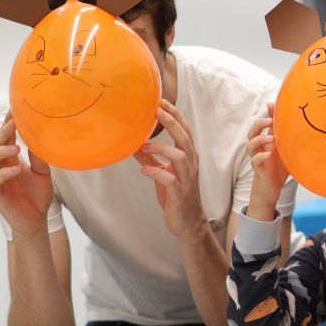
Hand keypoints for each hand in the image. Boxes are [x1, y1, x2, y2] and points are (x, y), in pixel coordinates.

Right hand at [0, 113, 53, 238]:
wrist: (37, 220)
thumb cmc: (38, 195)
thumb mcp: (43, 172)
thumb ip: (39, 157)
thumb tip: (40, 138)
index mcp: (11, 160)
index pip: (6, 139)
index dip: (8, 125)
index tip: (13, 109)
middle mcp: (1, 168)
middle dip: (2, 133)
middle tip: (14, 122)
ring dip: (0, 152)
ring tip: (16, 147)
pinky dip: (4, 174)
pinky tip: (17, 168)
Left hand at [134, 100, 205, 240]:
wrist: (188, 222)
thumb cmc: (176, 196)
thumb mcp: (163, 173)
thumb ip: (151, 158)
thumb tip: (134, 144)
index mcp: (189, 158)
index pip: (185, 132)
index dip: (175, 116)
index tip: (162, 103)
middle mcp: (191, 165)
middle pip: (185, 138)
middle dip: (171, 123)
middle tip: (157, 111)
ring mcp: (186, 178)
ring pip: (180, 156)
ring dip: (161, 148)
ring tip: (144, 145)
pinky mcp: (179, 192)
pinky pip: (169, 178)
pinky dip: (156, 172)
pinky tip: (144, 169)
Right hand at [245, 102, 286, 210]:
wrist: (272, 189)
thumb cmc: (279, 168)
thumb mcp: (287, 151)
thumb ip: (291, 139)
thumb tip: (304, 127)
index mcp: (268, 142)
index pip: (264, 124)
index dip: (267, 113)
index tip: (271, 103)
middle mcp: (261, 148)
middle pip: (252, 132)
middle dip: (258, 124)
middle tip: (269, 121)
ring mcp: (258, 158)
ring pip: (250, 145)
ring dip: (259, 140)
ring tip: (270, 138)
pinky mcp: (259, 170)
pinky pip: (255, 161)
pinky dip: (260, 157)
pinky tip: (268, 155)